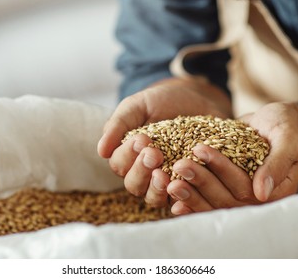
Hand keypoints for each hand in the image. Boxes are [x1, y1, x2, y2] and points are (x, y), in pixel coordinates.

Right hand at [97, 77, 231, 206]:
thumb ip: (118, 125)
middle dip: (141, 171)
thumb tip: (101, 151)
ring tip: (164, 175)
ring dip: (156, 189)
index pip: (119, 164)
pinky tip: (184, 187)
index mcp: (127, 155)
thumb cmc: (161, 101)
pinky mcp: (188, 185)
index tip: (141, 139)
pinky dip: (181, 197)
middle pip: (133, 185)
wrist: (196, 98)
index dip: (127, 155)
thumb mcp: (137, 106)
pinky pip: (181, 199)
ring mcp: (165, 182)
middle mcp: (143, 173)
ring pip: (153, 198)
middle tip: (154, 154)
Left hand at [167, 102, 297, 214]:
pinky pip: (206, 200)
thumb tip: (261, 193)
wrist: (276, 124)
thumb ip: (276, 164)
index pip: (244, 186)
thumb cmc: (285, 127)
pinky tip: (169, 196)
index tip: (200, 150)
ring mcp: (238, 198)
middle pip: (224, 199)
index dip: (221, 170)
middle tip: (179, 165)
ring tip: (168, 181)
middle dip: (200, 181)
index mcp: (275, 192)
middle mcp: (255, 200)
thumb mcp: (287, 139)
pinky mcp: (225, 192)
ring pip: (212, 203)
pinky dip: (189, 199)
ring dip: (190, 194)